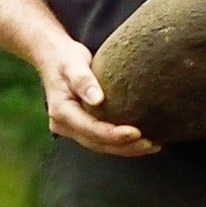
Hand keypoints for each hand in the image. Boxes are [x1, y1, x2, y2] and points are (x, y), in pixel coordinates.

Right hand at [35, 35, 155, 156]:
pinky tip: (140, 141)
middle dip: (124, 146)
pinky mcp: (80, 126)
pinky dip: (120, 142)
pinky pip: (101, 139)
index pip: (89, 129)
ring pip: (99, 145)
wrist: (53, 57)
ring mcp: (71, 128)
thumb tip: (97, 99)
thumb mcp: (72, 64)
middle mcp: (63, 124)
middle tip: (151, 144)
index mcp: (60, 111)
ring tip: (152, 146)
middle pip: (96, 143)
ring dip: (125, 148)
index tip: (137, 132)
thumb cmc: (65, 58)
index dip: (113, 134)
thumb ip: (83, 80)